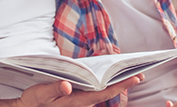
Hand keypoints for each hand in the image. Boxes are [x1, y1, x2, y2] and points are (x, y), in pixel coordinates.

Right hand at [17, 74, 143, 106]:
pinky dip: (105, 83)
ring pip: (103, 92)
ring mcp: (81, 101)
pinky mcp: (78, 98)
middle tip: (141, 74)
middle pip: (108, 93)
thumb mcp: (41, 93)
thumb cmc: (34, 101)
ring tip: (131, 73)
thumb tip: (68, 85)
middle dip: (124, 83)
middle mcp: (83, 102)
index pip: (105, 93)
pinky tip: (110, 75)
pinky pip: (96, 91)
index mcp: (78, 101)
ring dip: (117, 83)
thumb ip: (55, 89)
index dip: (121, 85)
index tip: (135, 78)